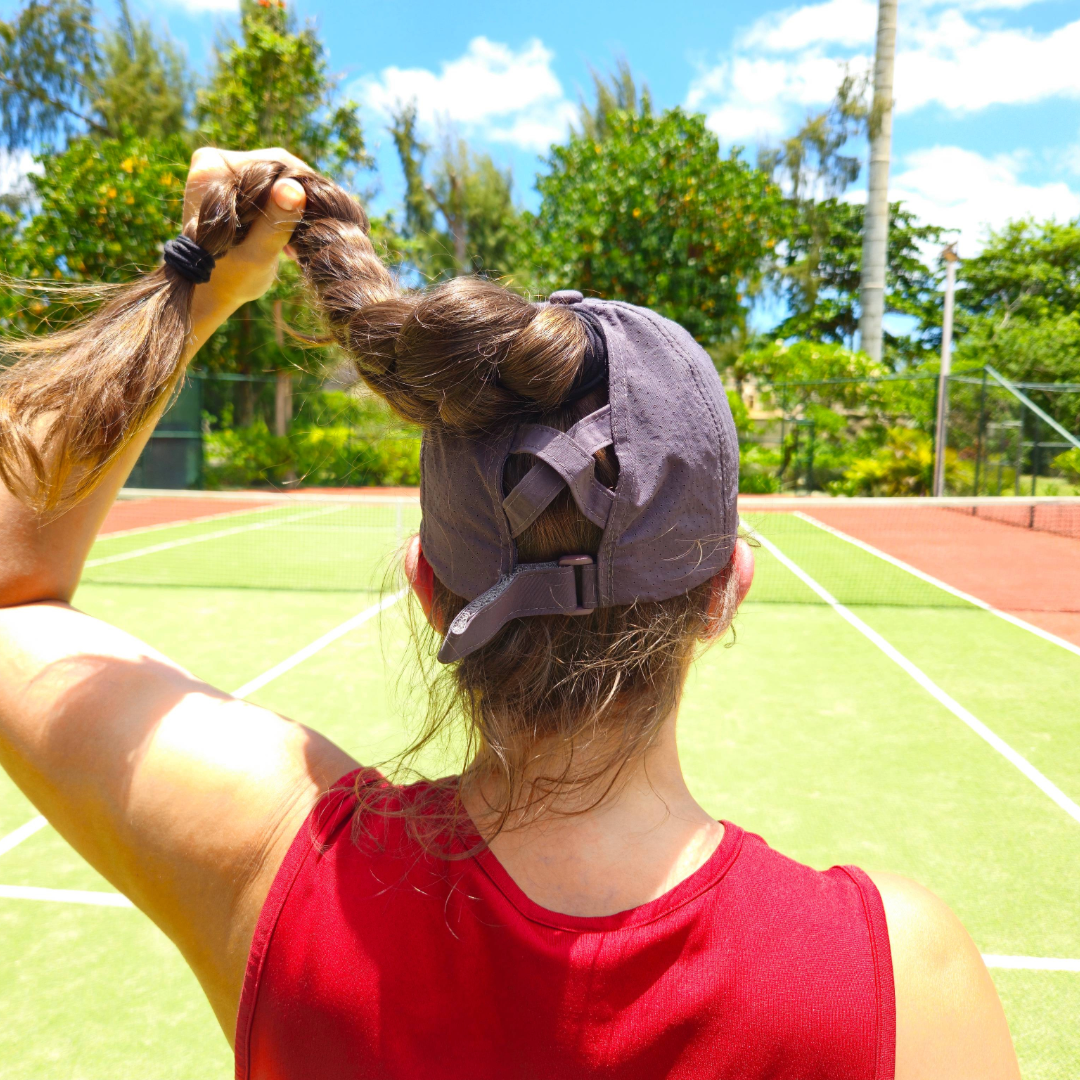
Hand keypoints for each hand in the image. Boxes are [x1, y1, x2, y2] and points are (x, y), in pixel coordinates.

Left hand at [183, 146, 308, 320]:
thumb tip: (294, 189)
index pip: (274, 164)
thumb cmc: (231, 279)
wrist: (208, 289)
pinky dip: (284, 207)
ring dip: (294, 205)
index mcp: (212, 170)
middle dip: (298, 198)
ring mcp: (221, 169)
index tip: (321, 215)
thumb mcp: (257, 255)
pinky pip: (269, 184)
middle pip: (275, 167)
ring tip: (300, 238)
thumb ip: (275, 223)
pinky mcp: (230, 180)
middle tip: (311, 230)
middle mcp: (213, 162)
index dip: (303, 188)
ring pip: (276, 176)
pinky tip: (290, 233)